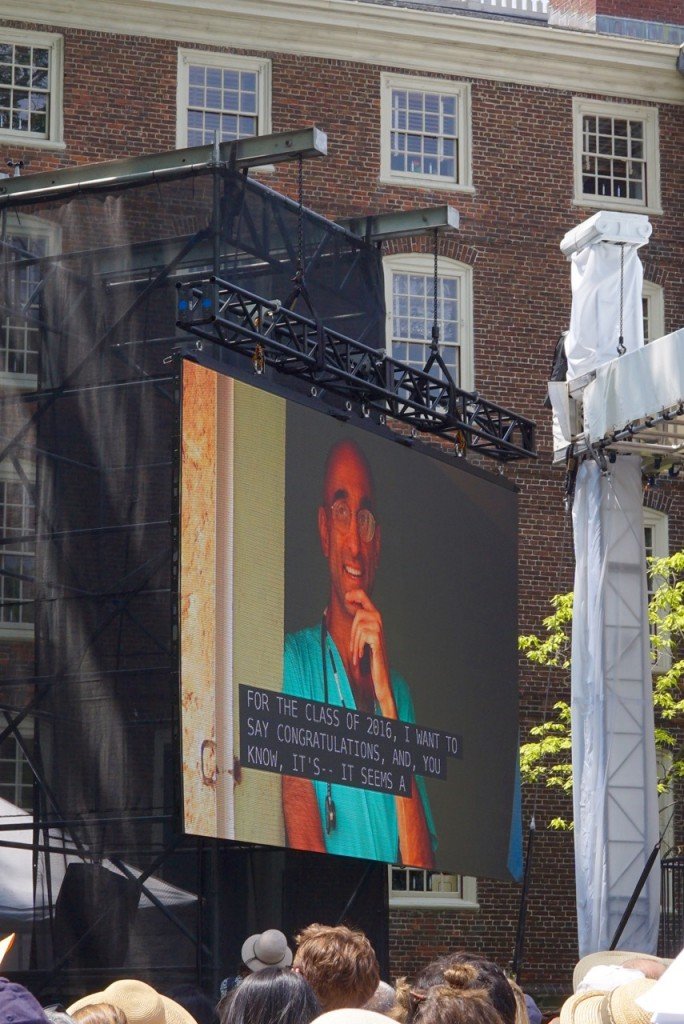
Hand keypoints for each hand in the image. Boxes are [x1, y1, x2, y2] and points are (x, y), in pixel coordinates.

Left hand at [344, 588, 395, 717]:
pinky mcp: (378, 639)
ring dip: (355, 643)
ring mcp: (380, 630)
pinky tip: (361, 656)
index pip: (366, 598)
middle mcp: (379, 622)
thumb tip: (347, 609)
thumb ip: (358, 626)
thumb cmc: (370, 659)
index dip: (356, 594)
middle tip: (354, 649)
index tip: (348, 597)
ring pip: (359, 625)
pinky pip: (362, 635)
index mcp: (374, 619)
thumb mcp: (362, 640)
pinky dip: (358, 647)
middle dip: (352, 632)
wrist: (380, 677)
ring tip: (357, 655)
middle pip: (359, 614)